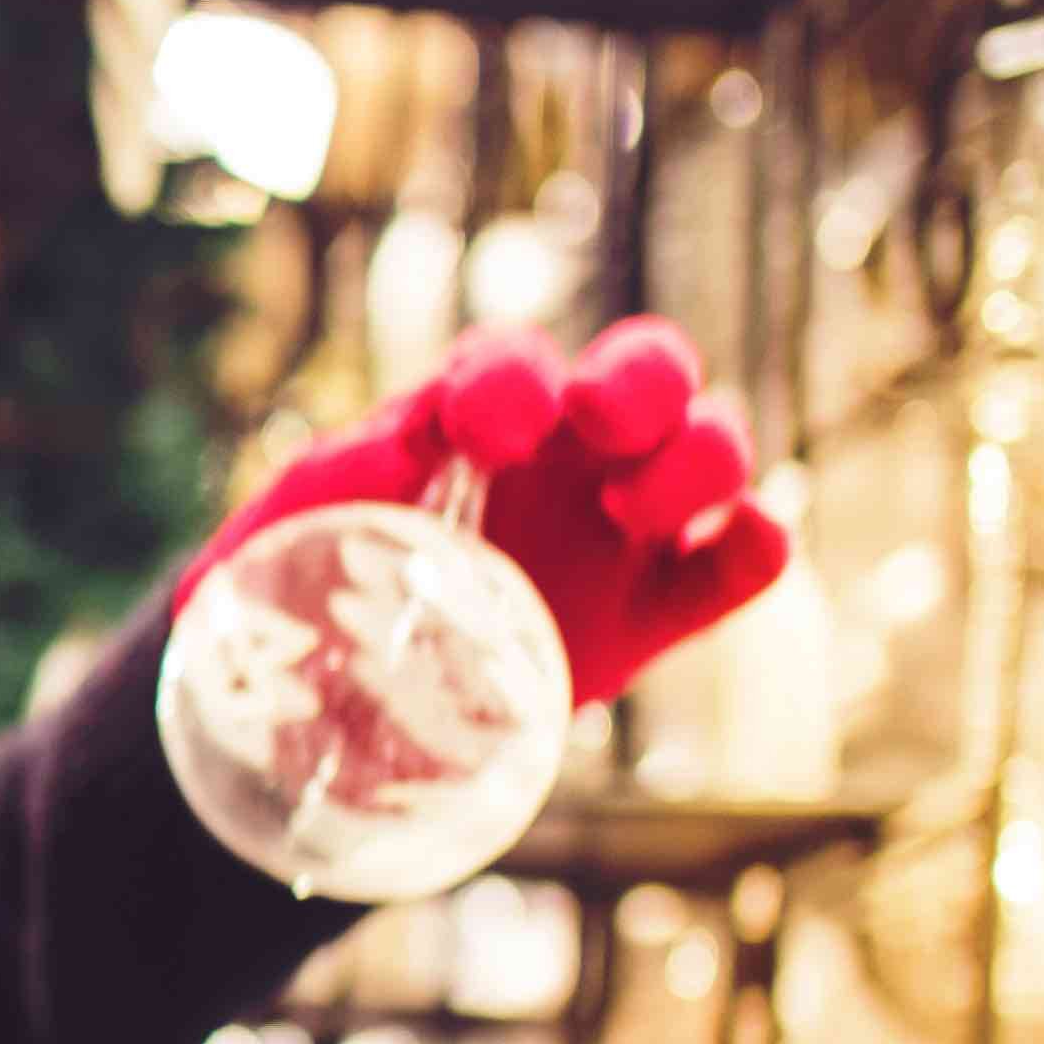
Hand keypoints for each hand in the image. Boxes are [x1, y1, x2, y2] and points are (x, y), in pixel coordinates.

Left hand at [196, 318, 788, 708]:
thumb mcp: (284, 537)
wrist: (330, 682)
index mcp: (474, 411)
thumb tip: (351, 483)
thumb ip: (315, 498)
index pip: (509, 361)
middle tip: (599, 426)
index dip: (508, 380)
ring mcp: (624, 525)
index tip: (485, 431)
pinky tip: (734, 543)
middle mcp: (565, 449)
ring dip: (698, 460)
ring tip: (630, 512)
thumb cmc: (303, 582)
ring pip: (713, 447)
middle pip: (650, 367)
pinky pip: (745, 560)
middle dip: (637, 382)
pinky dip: (758, 542)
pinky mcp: (659, 609)